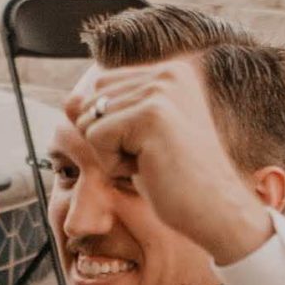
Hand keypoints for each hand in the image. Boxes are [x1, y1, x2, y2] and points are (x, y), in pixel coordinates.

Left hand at [67, 60, 276, 263]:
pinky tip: (147, 170)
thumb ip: (105, 114)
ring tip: (150, 164)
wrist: (216, 211)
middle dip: (107, 140)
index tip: (150, 147)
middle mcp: (168, 73)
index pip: (103, 88)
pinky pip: (96, 137)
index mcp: (170, 72)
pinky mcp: (152, 114)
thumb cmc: (177, 180)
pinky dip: (113, 165)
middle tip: (149, 158)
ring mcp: (161, 91)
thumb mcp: (135, 141)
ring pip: (91, 120)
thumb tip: (67, 99)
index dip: (111, 128)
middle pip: (92, 101)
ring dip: (110, 154)